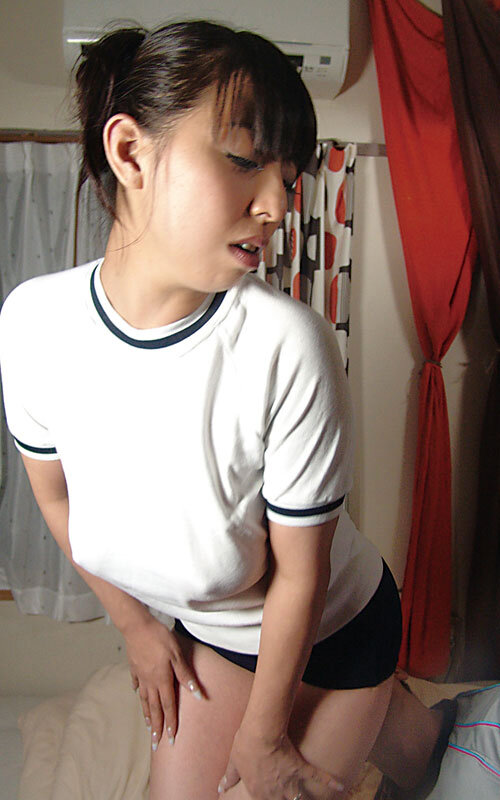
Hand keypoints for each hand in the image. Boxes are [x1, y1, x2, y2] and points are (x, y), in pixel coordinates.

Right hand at [125, 615, 202, 749]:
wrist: (137, 626)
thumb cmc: (159, 638)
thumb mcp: (177, 655)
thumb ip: (186, 675)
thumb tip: (198, 695)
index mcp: (162, 679)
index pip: (168, 706)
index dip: (170, 723)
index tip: (170, 739)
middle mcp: (150, 681)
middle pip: (154, 708)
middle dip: (157, 727)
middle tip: (155, 743)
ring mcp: (140, 675)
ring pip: (144, 699)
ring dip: (147, 714)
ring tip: (148, 726)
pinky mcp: (134, 666)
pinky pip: (136, 683)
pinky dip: (137, 691)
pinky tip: (137, 694)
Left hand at [218, 728, 343, 798]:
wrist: (260, 733)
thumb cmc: (245, 745)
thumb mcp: (233, 762)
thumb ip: (229, 777)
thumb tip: (219, 787)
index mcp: (258, 791)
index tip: (272, 799)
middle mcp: (275, 791)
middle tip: (290, 798)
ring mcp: (289, 781)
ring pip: (298, 798)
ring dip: (302, 799)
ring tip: (308, 799)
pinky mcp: (300, 768)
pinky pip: (317, 778)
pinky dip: (330, 782)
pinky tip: (341, 787)